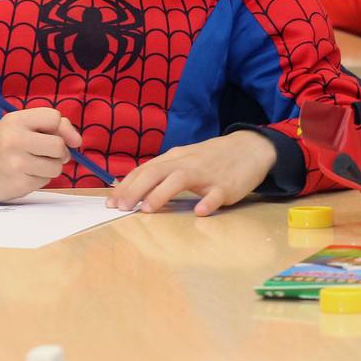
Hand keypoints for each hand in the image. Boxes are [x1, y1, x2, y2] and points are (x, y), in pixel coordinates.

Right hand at [0, 108, 81, 201]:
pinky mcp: (18, 184)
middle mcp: (15, 140)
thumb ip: (47, 126)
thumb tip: (76, 140)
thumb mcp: (17, 125)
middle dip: (60, 152)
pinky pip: (45, 182)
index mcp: (16, 120)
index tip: (61, 138)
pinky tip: (24, 175)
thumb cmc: (0, 144)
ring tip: (33, 165)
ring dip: (51, 168)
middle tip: (48, 154)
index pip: (54, 118)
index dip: (63, 129)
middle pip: (59, 146)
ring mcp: (16, 164)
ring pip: (56, 167)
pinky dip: (39, 179)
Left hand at [105, 130, 276, 215]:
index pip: (144, 170)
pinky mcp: (226, 186)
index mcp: (174, 159)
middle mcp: (186, 163)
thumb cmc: (210, 159)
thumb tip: (134, 187)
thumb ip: (162, 172)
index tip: (111, 202)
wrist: (248, 149)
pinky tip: (200, 212)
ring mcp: (206, 174)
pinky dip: (207, 202)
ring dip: (161, 194)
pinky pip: (216, 194)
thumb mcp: (183, 160)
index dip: (126, 185)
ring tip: (147, 209)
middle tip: (121, 208)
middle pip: (156, 172)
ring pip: (180, 179)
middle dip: (135, 189)